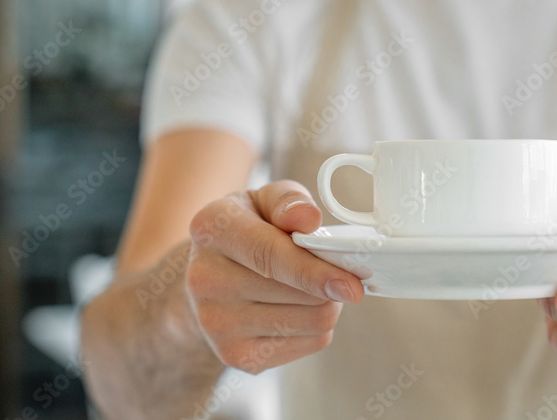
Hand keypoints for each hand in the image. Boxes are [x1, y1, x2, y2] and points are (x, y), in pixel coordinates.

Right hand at [185, 180, 363, 373]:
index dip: (314, 271)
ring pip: (311, 321)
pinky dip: (316, 326)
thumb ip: (289, 201)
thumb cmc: (251, 228)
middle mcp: (205, 279)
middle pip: (298, 293)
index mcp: (212, 229)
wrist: (213, 276)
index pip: (269, 256)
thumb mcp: (266, 200)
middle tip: (325, 266)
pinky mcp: (236, 355)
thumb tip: (308, 219)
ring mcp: (216, 324)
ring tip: (308, 286)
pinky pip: (309, 343)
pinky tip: (295, 309)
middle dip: (327, 281)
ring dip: (326, 302)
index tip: (351, 284)